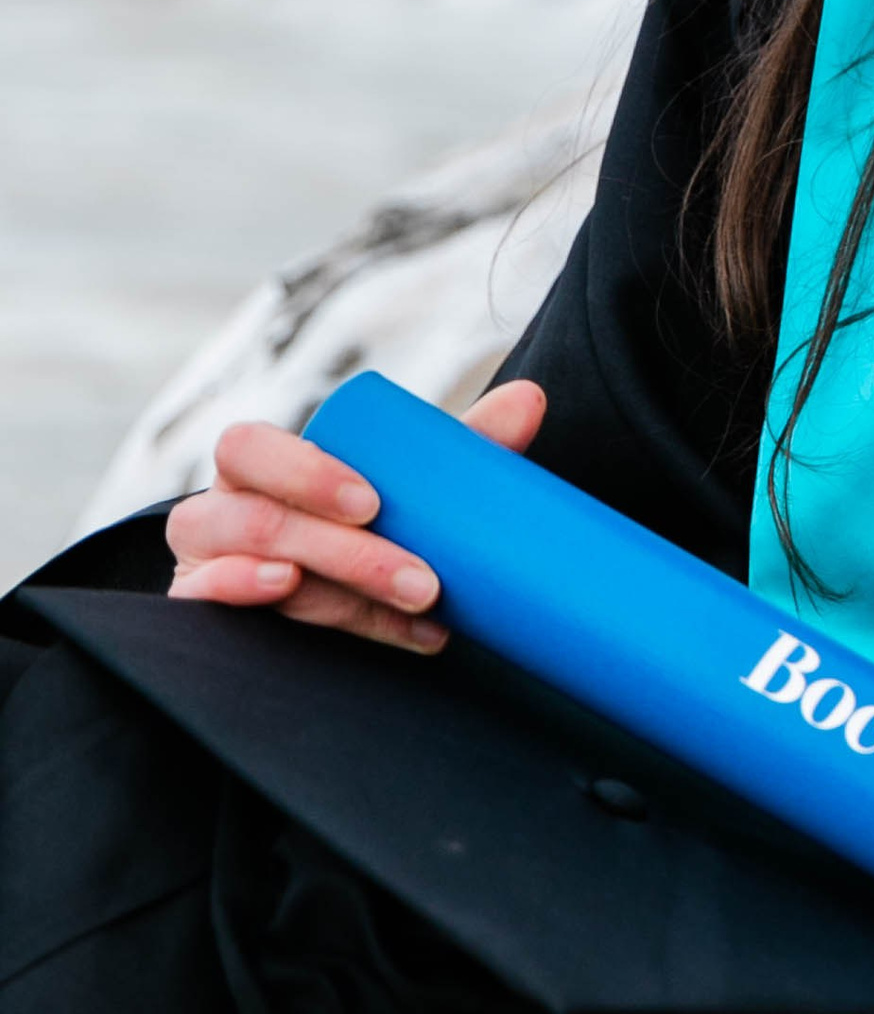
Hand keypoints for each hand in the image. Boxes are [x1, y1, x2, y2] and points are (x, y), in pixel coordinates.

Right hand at [165, 380, 545, 652]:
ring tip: (410, 610)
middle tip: (426, 581)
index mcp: (259, 466)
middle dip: (348, 553)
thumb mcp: (402, 487)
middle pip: (257, 517)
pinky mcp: (202, 614)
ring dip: (335, 594)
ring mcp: (204, 564)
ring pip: (247, 567)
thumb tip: (531, 400)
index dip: (305, 472)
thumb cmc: (358, 524)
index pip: (248, 447)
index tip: (376, 503)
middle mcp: (219, 509)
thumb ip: (460, 446)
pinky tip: (305, 607)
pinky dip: (256, 604)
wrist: (313, 602)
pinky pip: (208, 609)